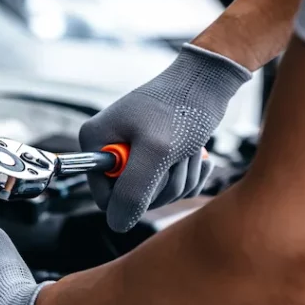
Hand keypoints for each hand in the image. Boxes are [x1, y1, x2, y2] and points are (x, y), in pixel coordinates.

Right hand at [79, 44, 251, 232]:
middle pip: (132, 198)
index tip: (154, 170)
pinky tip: (195, 154)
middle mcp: (110, 148)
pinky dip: (190, 175)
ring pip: (157, 194)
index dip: (132, 196)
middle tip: (175, 154)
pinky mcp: (157, 157)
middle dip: (163, 183)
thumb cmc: (181, 106)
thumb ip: (132, 192)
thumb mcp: (156, 152)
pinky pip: (173, 186)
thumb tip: (116, 224)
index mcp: (96, 142)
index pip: (104, 197)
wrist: (209, 80)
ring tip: (187, 148)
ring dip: (181, 177)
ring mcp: (134, 154)